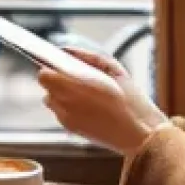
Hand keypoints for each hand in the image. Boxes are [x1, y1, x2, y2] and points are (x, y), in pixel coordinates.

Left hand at [37, 48, 168, 158]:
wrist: (140, 134)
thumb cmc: (131, 101)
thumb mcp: (113, 69)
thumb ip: (86, 56)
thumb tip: (65, 50)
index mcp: (76, 84)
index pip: (44, 74)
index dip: (52, 68)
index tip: (62, 66)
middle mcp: (66, 101)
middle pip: (45, 85)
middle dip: (56, 79)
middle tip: (74, 79)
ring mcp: (66, 116)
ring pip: (50, 99)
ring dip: (59, 94)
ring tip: (83, 94)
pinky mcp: (70, 128)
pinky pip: (59, 112)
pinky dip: (66, 107)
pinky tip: (87, 107)